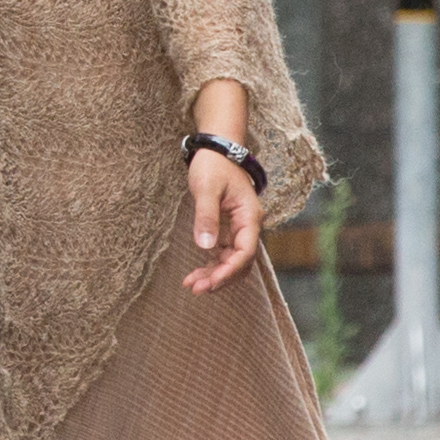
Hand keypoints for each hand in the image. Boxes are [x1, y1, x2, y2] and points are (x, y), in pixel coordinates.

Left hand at [182, 148, 261, 294]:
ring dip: (214, 275)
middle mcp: (247, 226)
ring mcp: (238, 230)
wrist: (216, 150)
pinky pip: (222, 255)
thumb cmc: (213, 166)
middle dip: (220, 278)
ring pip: (231, 261)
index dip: (229, 270)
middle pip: (240, 262)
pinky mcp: (227, 230)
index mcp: (249, 217)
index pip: (246, 252)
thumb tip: (205, 247)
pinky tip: (194, 275)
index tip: (210, 282)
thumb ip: (206, 216)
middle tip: (196, 289)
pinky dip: (210, 266)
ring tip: (190, 286)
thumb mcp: (206, 189)